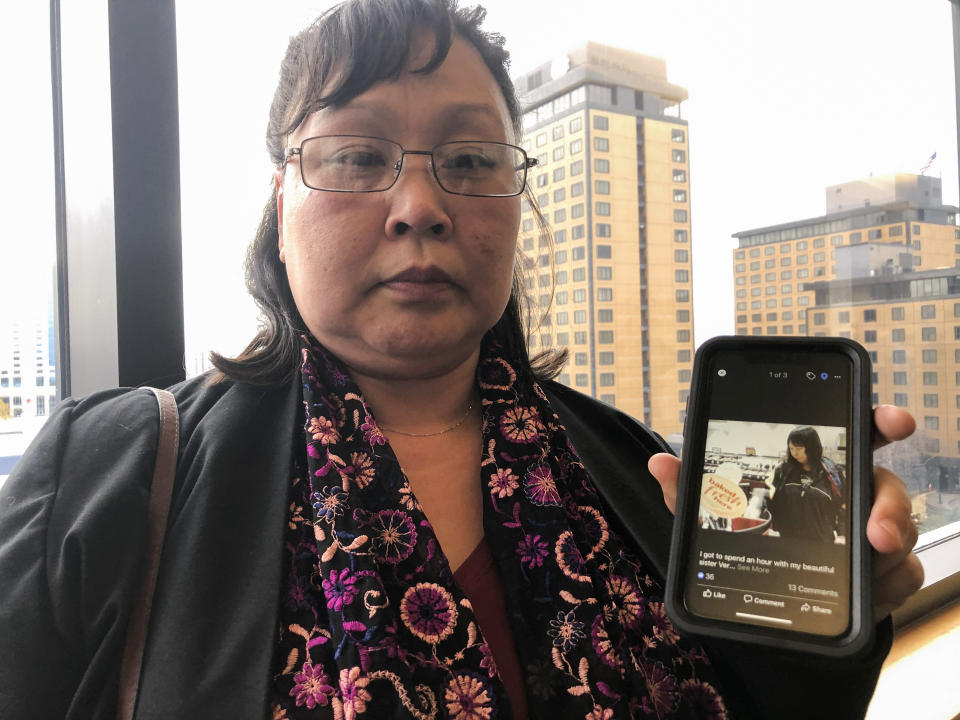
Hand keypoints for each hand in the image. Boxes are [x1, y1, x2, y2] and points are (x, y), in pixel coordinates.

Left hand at [648, 405, 923, 622]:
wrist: (774, 600)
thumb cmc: (750, 541)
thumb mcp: (712, 516)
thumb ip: (690, 490)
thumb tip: (659, 463)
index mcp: (816, 472)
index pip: (855, 437)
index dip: (879, 422)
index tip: (894, 421)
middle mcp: (851, 497)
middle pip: (887, 487)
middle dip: (889, 504)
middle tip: (875, 529)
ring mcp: (870, 535)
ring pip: (899, 531)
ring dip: (890, 545)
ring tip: (871, 556)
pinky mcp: (883, 575)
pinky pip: (903, 575)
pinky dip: (889, 584)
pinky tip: (871, 591)